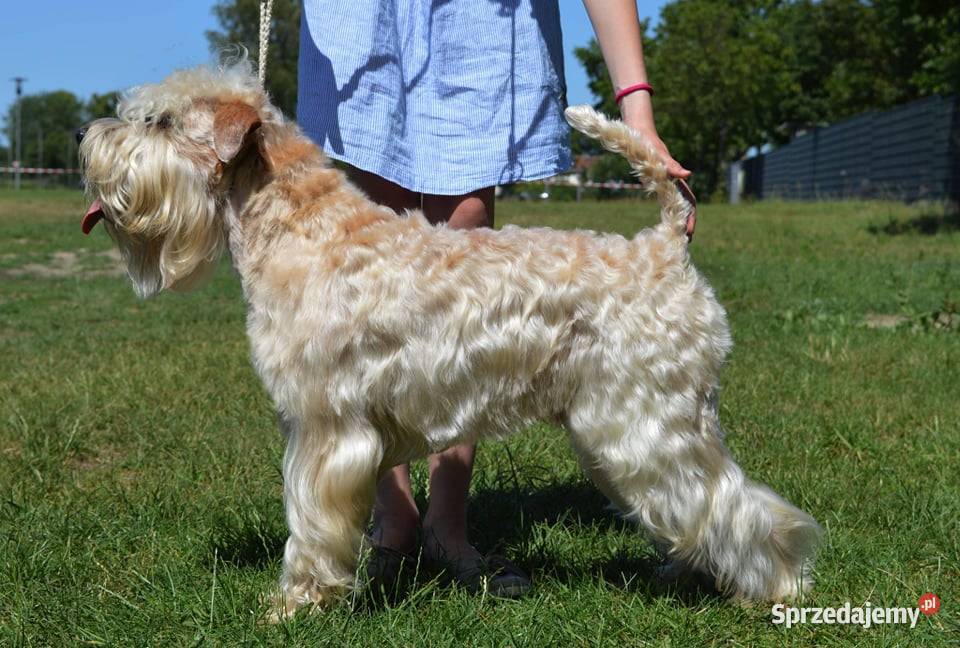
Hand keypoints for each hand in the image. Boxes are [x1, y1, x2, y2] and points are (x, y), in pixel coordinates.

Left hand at [619, 91, 695, 238]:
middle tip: (686, 241)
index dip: (690, 218)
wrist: (637, 130)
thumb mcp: (657, 154)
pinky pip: (668, 198)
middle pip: (686, 205)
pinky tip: (668, 221)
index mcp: (674, 178)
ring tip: (679, 235)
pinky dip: (671, 211)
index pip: (688, 202)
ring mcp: (666, 180)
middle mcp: (672, 180)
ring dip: (681, 219)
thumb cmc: (646, 141)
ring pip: (678, 203)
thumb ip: (672, 165)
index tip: (689, 233)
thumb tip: (688, 175)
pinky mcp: (657, 179)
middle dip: (688, 222)